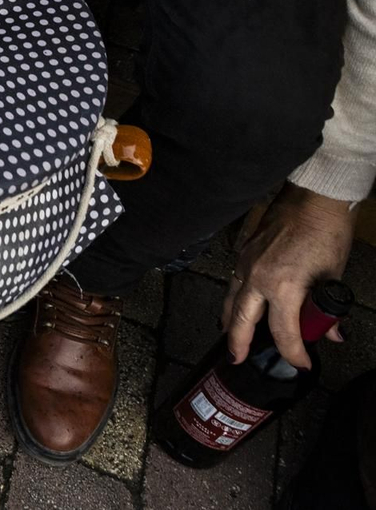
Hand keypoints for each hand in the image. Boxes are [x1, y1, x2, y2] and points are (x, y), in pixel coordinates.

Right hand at [222, 184, 353, 367]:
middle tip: (237, 359)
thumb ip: (326, 309)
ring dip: (229, 320)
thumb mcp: (333, 277)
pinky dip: (233, 298)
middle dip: (239, 342)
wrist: (313, 198)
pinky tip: (236, 302)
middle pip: (242, 319)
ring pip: (231, 300)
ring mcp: (246, 263)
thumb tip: (330, 331)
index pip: (284, 332)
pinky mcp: (244, 251)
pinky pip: (234, 282)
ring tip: (229, 335)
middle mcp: (257, 278)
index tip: (302, 363)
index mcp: (283, 287)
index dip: (293, 353)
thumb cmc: (327, 234)